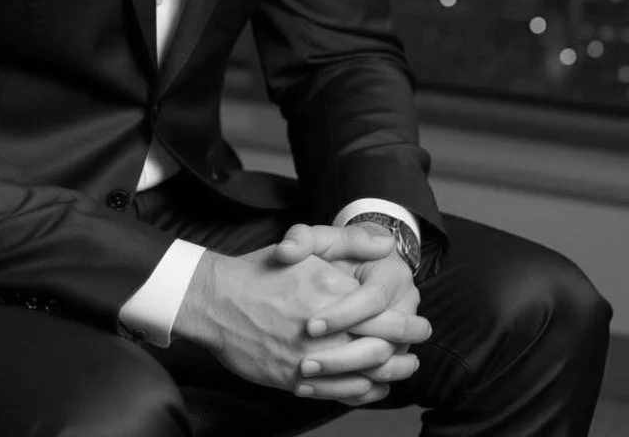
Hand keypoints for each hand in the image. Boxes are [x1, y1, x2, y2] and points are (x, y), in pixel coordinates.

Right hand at [173, 226, 412, 405]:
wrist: (216, 301)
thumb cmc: (261, 272)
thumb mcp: (304, 246)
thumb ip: (349, 242)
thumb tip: (387, 243)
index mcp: (329, 293)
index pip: (383, 315)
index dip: (408, 323)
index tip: (420, 322)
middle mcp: (323, 329)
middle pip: (380, 348)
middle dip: (405, 349)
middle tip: (419, 344)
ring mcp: (308, 358)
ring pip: (363, 375)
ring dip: (390, 373)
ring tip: (404, 367)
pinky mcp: (294, 380)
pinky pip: (339, 394)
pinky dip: (363, 392)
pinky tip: (373, 385)